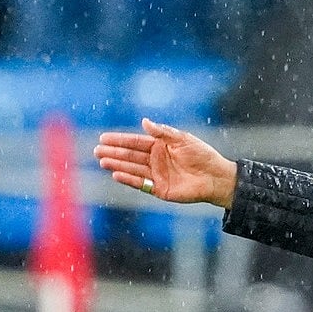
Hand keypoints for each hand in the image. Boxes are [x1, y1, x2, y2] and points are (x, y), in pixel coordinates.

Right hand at [93, 118, 237, 207]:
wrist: (216, 176)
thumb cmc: (202, 155)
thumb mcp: (183, 139)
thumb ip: (163, 132)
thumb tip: (144, 121)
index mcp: (160, 146)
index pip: (136, 142)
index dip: (120, 140)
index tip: (103, 138)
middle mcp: (155, 160)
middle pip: (130, 155)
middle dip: (114, 152)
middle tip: (96, 150)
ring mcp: (156, 175)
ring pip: (132, 168)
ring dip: (117, 165)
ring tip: (102, 160)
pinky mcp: (159, 189)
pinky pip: (141, 183)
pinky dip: (128, 179)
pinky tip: (116, 174)